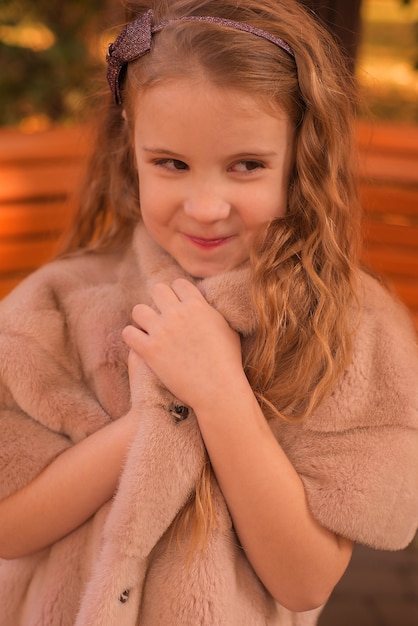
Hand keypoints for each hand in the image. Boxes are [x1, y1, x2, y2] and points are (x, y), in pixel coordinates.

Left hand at [122, 279, 243, 409]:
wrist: (217, 389)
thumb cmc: (228, 362)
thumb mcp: (227, 328)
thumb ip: (212, 312)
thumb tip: (205, 305)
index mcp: (197, 305)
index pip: (179, 284)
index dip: (178, 294)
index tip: (178, 304)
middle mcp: (177, 313)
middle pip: (157, 290)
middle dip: (159, 301)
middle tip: (163, 316)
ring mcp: (161, 331)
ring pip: (138, 310)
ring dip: (143, 319)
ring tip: (149, 330)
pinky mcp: (149, 350)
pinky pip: (128, 333)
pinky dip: (132, 337)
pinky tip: (140, 344)